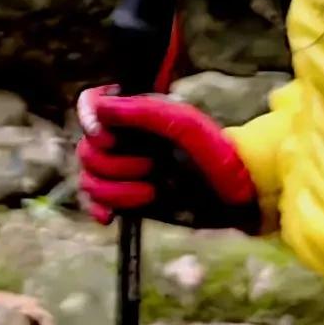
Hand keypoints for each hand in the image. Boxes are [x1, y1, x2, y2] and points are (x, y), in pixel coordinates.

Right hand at [72, 90, 258, 229]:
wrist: (236, 197)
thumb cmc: (216, 153)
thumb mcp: (183, 125)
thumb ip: (142, 112)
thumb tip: (100, 109)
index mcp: (135, 114)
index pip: (91, 106)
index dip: (90, 122)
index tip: (108, 138)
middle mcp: (125, 140)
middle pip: (87, 149)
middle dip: (114, 165)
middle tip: (150, 168)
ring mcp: (123, 170)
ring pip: (89, 179)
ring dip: (114, 191)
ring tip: (149, 193)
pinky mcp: (126, 199)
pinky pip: (95, 203)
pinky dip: (98, 209)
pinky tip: (111, 218)